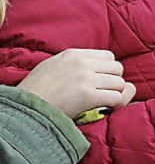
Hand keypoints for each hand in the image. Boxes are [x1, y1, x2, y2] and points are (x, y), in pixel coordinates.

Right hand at [20, 49, 135, 117]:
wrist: (27, 107)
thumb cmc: (38, 90)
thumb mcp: (54, 65)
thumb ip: (75, 63)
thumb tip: (98, 68)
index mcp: (74, 54)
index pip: (109, 56)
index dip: (108, 70)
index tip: (101, 81)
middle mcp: (82, 64)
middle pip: (117, 68)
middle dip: (115, 81)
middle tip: (105, 93)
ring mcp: (85, 79)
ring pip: (119, 83)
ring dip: (115, 94)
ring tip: (104, 102)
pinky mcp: (88, 96)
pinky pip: (116, 97)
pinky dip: (115, 104)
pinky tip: (106, 109)